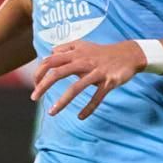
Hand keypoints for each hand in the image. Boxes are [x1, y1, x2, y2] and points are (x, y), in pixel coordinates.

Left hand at [29, 39, 145, 118]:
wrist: (129, 54)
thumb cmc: (103, 52)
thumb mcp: (83, 45)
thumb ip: (66, 48)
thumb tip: (50, 52)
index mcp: (75, 54)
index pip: (51, 60)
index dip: (40, 72)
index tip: (35, 84)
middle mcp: (84, 62)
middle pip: (58, 73)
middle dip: (43, 86)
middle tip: (34, 98)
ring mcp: (97, 72)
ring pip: (76, 88)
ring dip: (62, 101)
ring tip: (51, 112)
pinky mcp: (109, 82)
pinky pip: (97, 97)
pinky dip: (89, 108)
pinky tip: (81, 117)